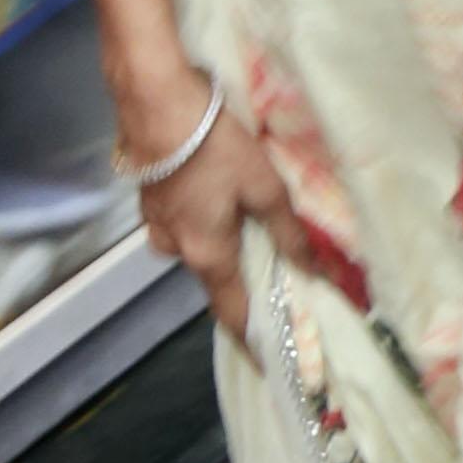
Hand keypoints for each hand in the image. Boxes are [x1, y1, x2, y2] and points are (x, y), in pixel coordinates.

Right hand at [122, 76, 301, 344]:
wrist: (154, 100)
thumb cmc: (213, 144)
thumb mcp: (265, 187)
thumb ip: (288, 233)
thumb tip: (312, 272)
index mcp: (206, 254)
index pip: (232, 313)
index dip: (252, 339)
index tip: (269, 362)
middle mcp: (176, 249)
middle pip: (215, 279)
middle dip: (242, 281)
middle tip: (273, 277)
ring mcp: (157, 223)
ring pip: (197, 248)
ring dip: (221, 244)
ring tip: (249, 225)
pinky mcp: (150, 199)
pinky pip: (183, 224)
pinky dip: (204, 221)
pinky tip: (218, 195)